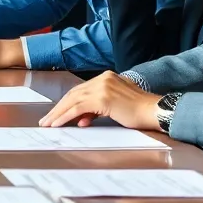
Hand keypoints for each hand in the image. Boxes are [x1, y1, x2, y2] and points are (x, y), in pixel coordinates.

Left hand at [39, 71, 162, 129]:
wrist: (155, 111)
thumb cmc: (139, 112)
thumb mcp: (114, 107)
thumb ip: (97, 109)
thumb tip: (81, 119)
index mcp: (106, 77)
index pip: (80, 90)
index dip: (67, 103)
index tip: (56, 113)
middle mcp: (102, 79)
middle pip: (73, 94)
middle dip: (58, 108)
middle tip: (46, 120)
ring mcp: (102, 87)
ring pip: (72, 100)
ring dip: (58, 114)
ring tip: (48, 124)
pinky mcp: (103, 98)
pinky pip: (78, 108)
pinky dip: (65, 117)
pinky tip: (58, 124)